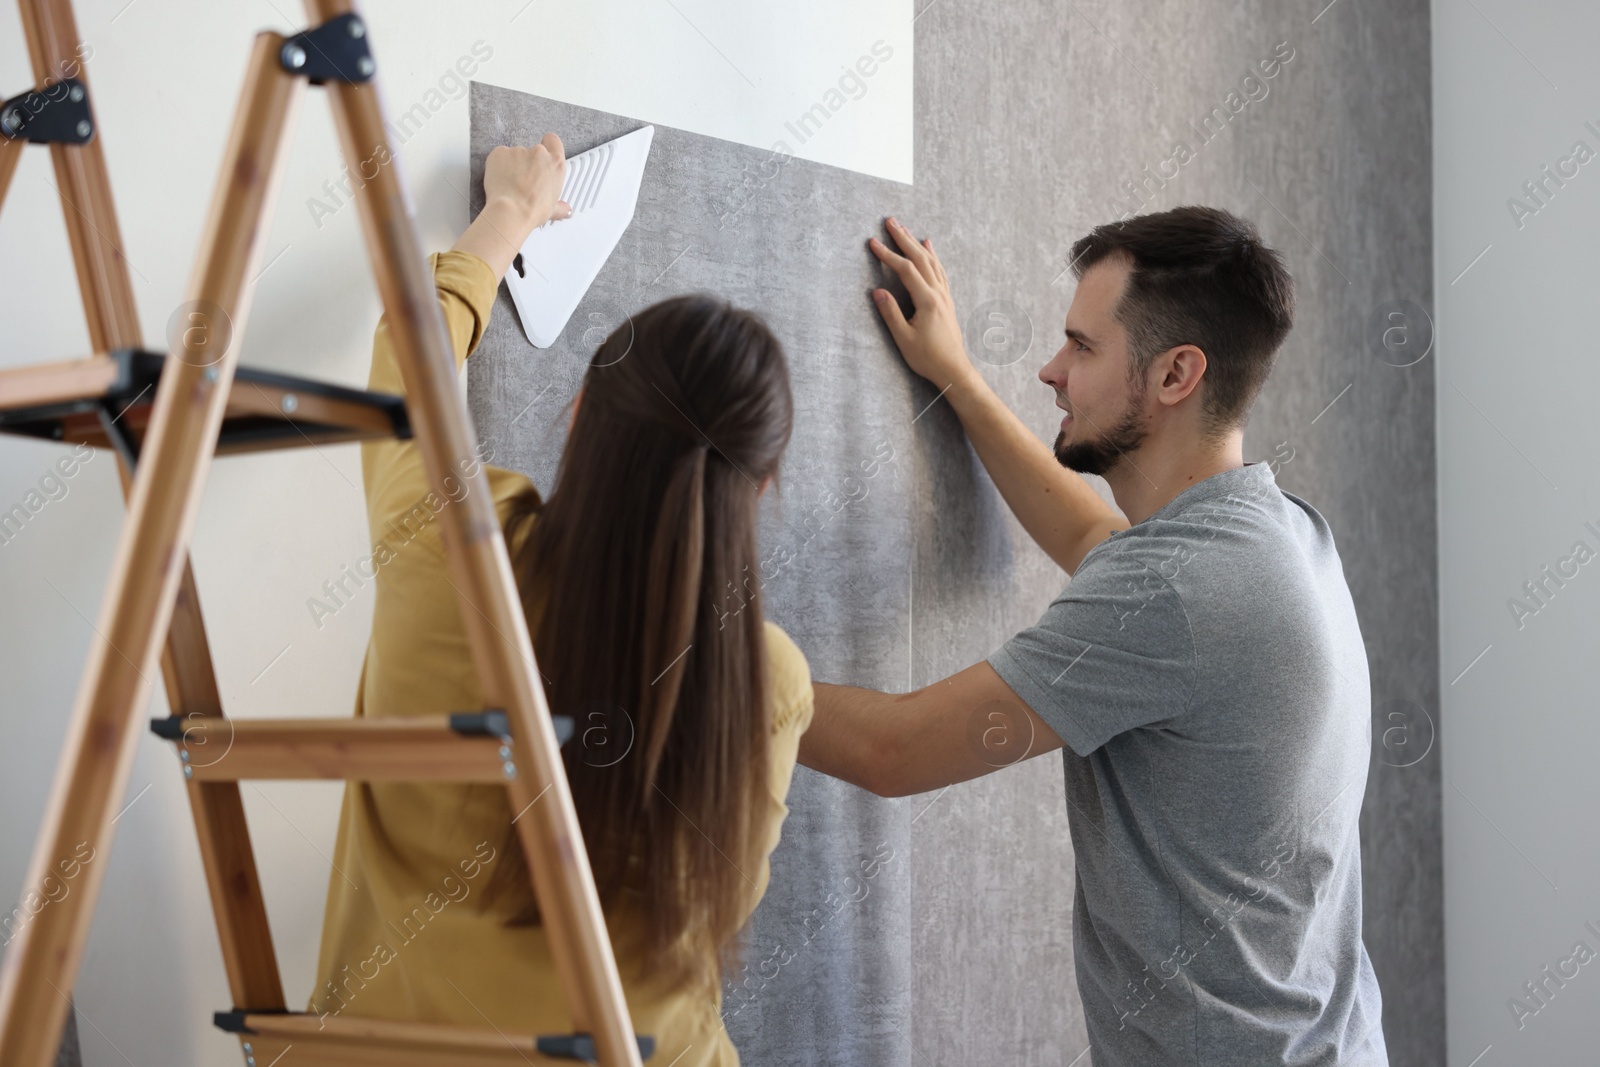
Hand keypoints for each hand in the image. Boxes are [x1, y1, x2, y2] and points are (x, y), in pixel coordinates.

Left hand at [484, 132, 571, 236]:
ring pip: (515, 155)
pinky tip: (499, 179)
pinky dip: (498, 165)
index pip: (553, 141)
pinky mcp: (501, 151)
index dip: (547, 146)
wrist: (510, 210)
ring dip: (512, 165)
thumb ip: (560, 206)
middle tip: (524, 179)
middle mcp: (539, 153)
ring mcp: (519, 150)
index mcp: (555, 164)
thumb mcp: (552, 210)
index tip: (543, 156)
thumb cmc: (532, 209)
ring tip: (509, 183)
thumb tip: (565, 210)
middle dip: (528, 162)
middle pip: (533, 151)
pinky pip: (499, 155)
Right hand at [867, 218, 975, 390]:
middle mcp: (938, 293)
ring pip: (931, 262)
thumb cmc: (927, 358)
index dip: (888, 255)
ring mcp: (945, 295)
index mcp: (927, 301)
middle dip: (903, 238)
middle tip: (890, 221)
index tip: (873, 243)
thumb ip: (890, 313)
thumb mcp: (904, 338)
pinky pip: (939, 270)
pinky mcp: (946, 300)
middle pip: (920, 258)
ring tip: (905, 229)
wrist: (953, 369)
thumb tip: (877, 291)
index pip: (905, 270)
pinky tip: (929, 247)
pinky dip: (932, 256)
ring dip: (916, 244)